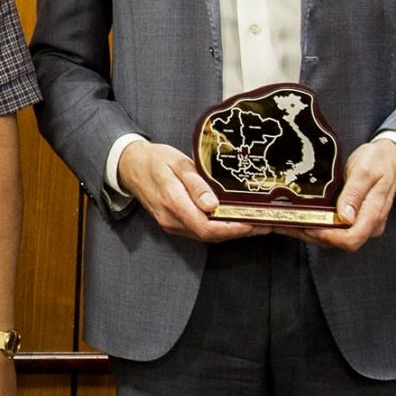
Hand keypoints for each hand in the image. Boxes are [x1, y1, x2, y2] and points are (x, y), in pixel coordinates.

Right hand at [116, 140, 257, 242]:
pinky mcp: (174, 224)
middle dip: (240, 231)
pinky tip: (233, 220)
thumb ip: (195, 184)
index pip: (207, 226)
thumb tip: (213, 205)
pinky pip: (200, 231)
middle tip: (265, 223)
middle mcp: (172, 219)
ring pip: (206, 235)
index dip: (233, 228)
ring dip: (232, 231)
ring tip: (256, 221)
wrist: (130, 166)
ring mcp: (171, 224)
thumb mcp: (177, 164)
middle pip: (210, 235)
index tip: (254, 222)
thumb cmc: (155, 160)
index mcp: (172, 202)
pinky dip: (220, 228)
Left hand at [284, 140, 395, 251]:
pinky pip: (335, 229)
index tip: (308, 225)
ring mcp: (363, 223)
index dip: (328, 236)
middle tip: (289, 223)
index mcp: (374, 214)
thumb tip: (345, 216)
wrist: (391, 157)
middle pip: (340, 242)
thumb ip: (354, 193)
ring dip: (311, 233)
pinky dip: (317, 226)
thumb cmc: (379, 161)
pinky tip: (302, 217)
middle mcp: (370, 224)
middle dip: (313, 235)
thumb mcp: (364, 170)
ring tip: (289, 221)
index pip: (351, 238)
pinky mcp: (356, 220)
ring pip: (335, 238)